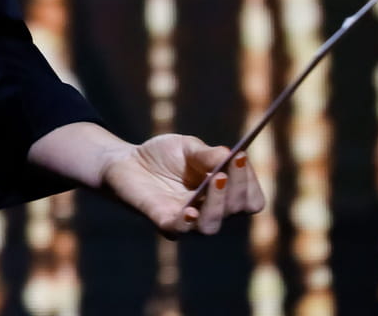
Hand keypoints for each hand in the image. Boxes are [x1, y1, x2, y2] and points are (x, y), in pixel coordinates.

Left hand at [98, 134, 265, 237]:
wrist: (127, 161)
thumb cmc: (163, 155)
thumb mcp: (188, 147)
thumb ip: (209, 154)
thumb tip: (231, 156)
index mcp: (224, 195)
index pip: (250, 199)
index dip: (249, 182)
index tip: (239, 158)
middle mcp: (211, 211)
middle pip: (235, 210)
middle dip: (235, 188)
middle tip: (225, 168)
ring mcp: (188, 220)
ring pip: (211, 225)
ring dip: (216, 204)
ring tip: (215, 179)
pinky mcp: (163, 221)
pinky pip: (180, 230)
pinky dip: (187, 221)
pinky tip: (189, 210)